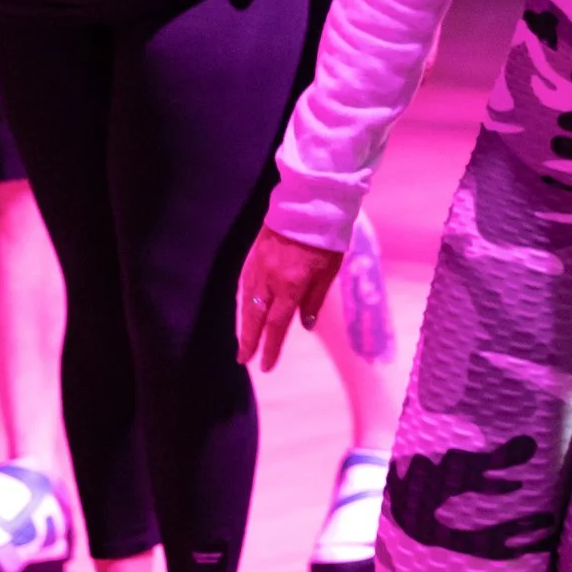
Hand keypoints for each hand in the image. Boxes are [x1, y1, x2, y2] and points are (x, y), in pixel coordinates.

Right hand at [236, 224, 344, 373]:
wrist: (309, 205)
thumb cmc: (325, 240)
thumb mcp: (328, 272)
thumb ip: (314, 300)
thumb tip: (304, 325)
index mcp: (290, 285)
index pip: (276, 325)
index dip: (270, 348)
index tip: (265, 366)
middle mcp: (269, 279)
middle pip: (254, 317)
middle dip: (248, 340)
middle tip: (243, 359)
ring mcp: (258, 266)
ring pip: (246, 302)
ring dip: (244, 323)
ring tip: (244, 340)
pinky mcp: (253, 256)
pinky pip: (245, 286)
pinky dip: (244, 302)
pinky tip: (245, 309)